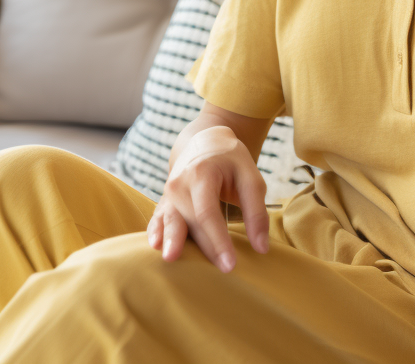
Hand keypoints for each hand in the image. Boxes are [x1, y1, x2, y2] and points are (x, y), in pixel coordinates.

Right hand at [147, 125, 269, 271]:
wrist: (205, 143)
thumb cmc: (231, 162)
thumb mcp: (251, 177)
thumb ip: (256, 211)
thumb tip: (261, 249)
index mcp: (203, 173)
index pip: (209, 212)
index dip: (219, 240)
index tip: (231, 264)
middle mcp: (180, 183)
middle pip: (192, 220)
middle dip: (205, 247)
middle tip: (219, 272)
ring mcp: (169, 192)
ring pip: (171, 220)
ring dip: (171, 240)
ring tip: (170, 258)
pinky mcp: (164, 202)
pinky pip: (158, 218)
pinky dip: (156, 231)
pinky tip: (153, 245)